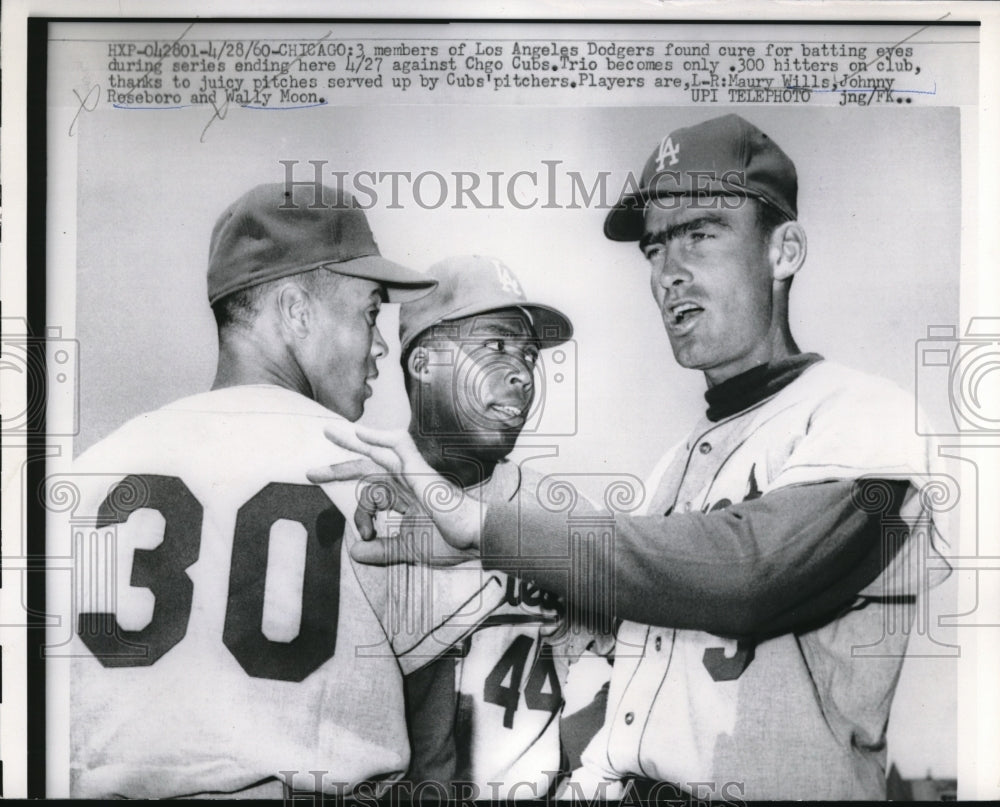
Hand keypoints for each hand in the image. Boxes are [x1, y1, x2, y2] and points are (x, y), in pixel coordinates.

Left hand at [307, 423, 484, 561]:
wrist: (476, 537)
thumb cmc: (451, 541)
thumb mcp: (405, 550)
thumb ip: (380, 551)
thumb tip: (353, 552)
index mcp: (407, 498)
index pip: (372, 495)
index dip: (358, 514)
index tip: (363, 536)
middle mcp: (408, 482)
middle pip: (369, 469)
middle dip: (340, 469)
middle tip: (312, 473)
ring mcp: (414, 474)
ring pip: (378, 453)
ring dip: (352, 443)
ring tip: (329, 433)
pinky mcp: (419, 469)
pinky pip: (397, 445)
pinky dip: (379, 437)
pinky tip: (360, 432)